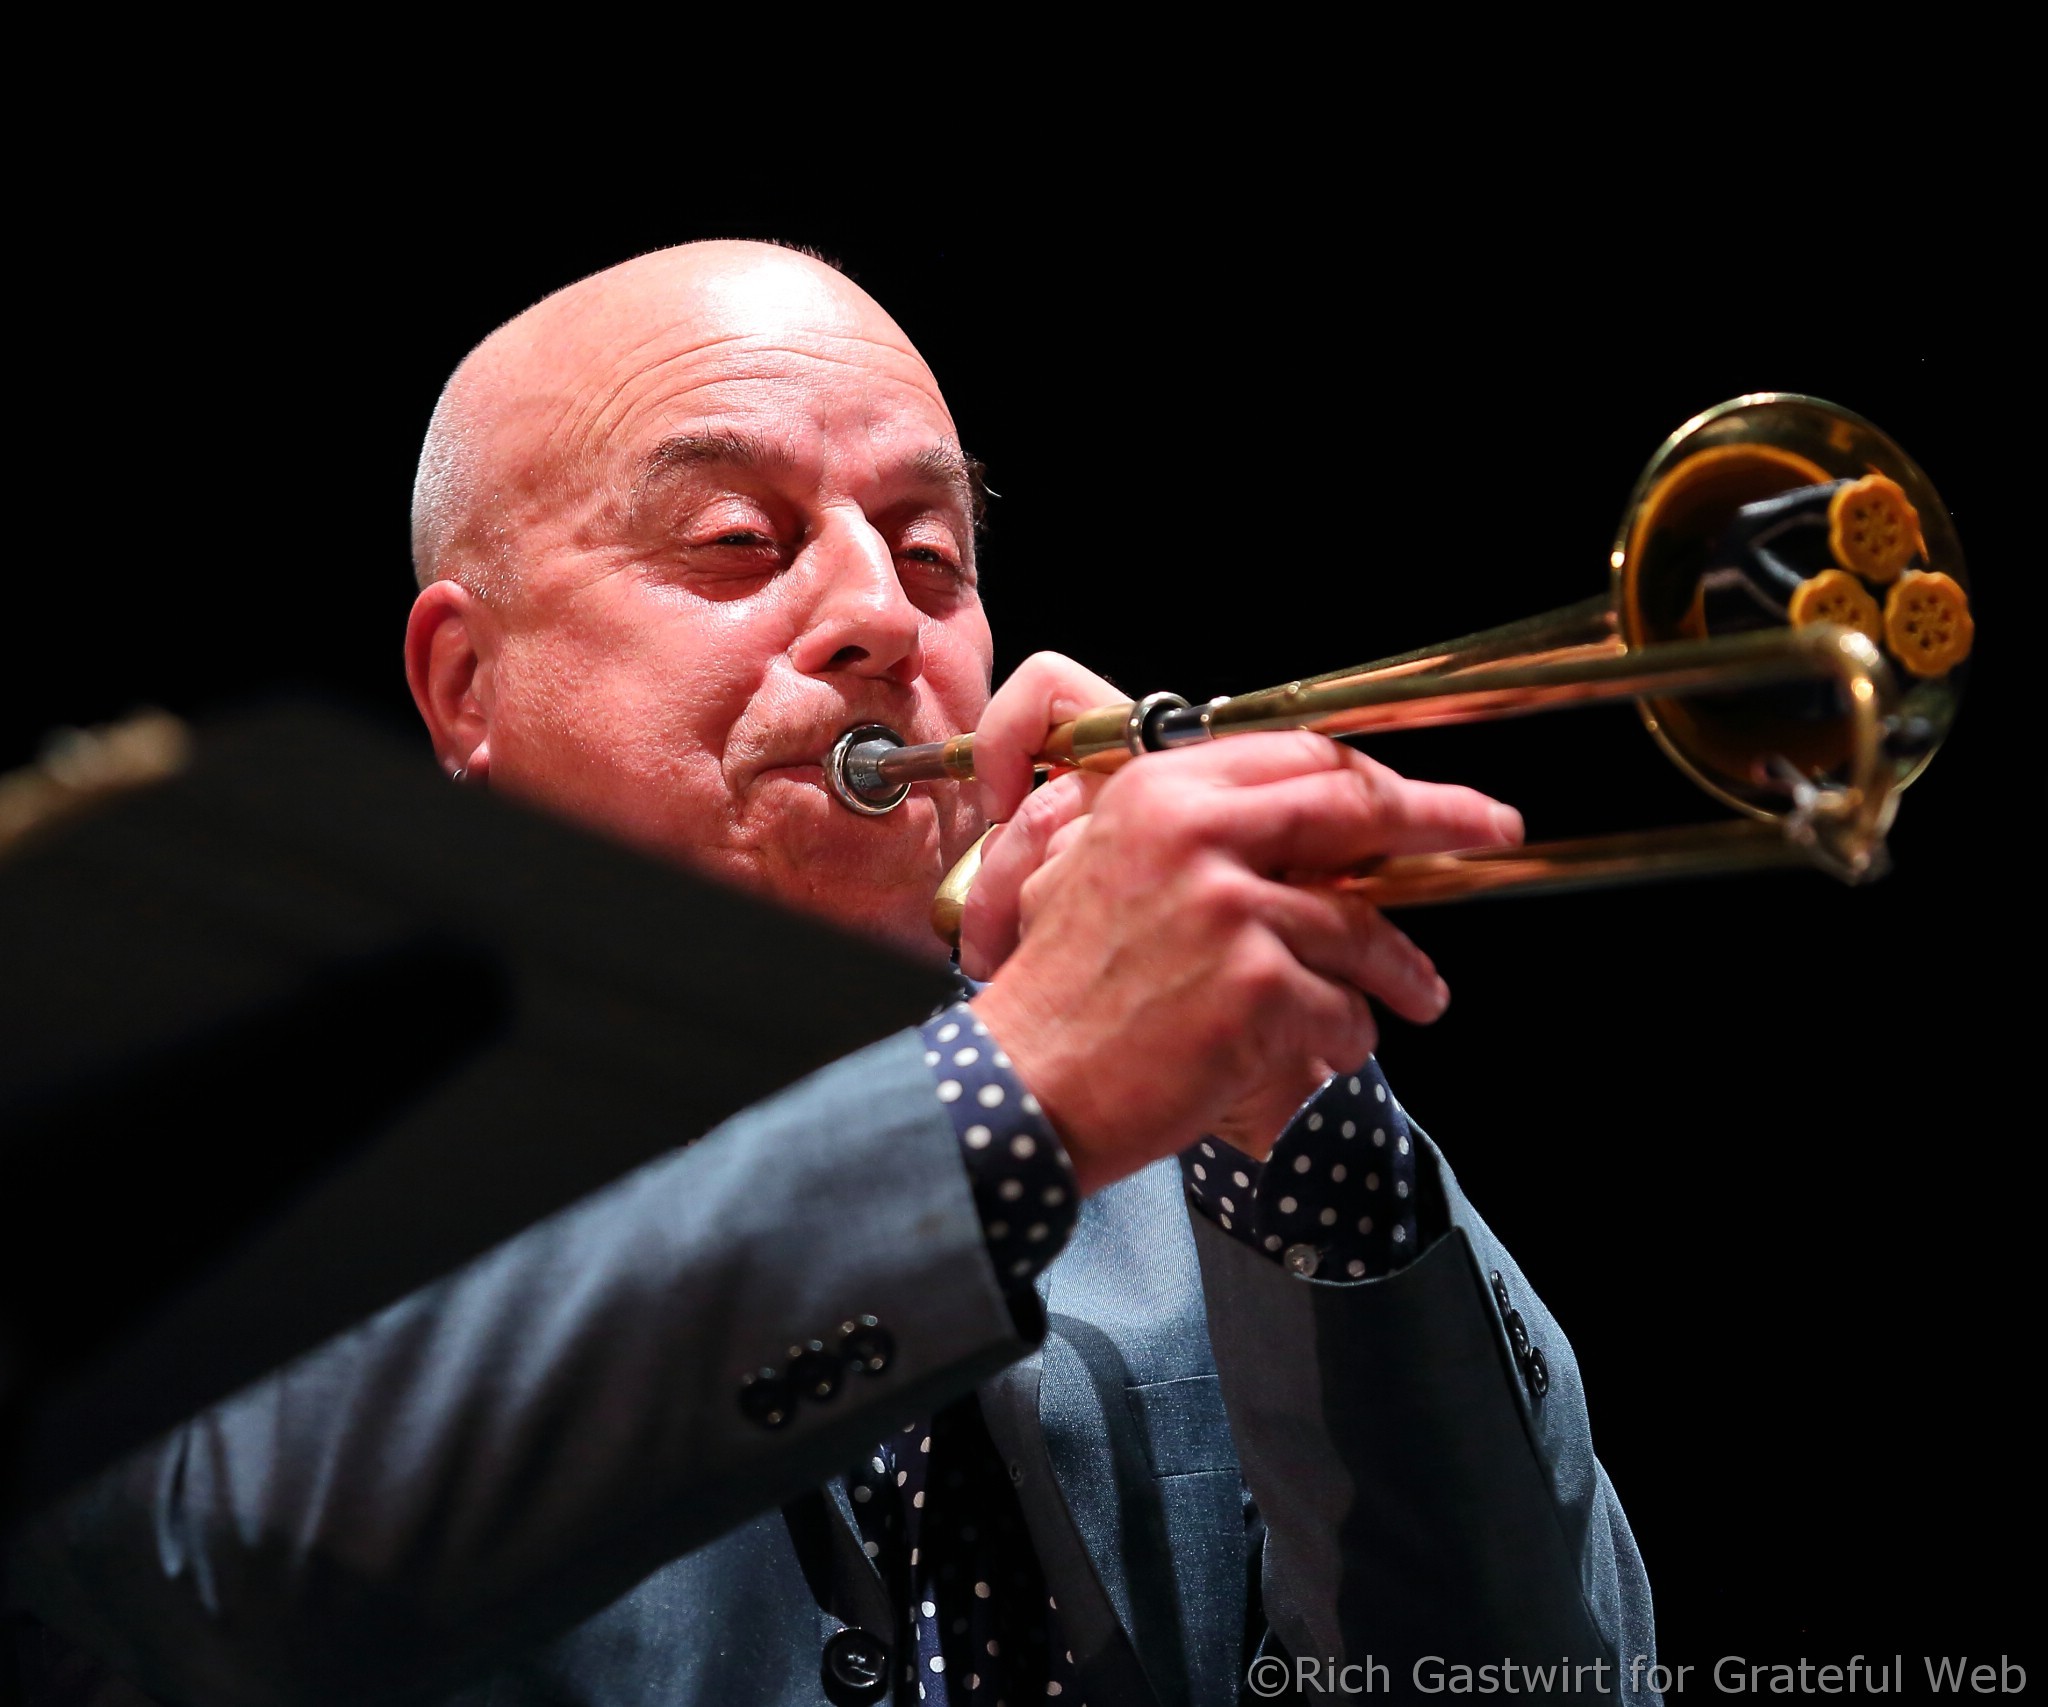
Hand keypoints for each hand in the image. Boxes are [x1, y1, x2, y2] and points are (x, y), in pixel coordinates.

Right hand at [960, 660, 1519, 1195]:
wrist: (1022, 1086)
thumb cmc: (1062, 994)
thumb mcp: (1102, 872)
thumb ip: (1198, 836)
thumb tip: (1316, 838)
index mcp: (1159, 793)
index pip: (1298, 755)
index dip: (1374, 775)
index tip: (1421, 796)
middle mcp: (1196, 833)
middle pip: (1355, 807)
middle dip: (1443, 817)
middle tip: (1495, 829)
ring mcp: (1230, 909)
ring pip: (1360, 927)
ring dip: (1401, 969)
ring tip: (1419, 997)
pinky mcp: (1256, 988)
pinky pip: (1342, 1009)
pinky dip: (1346, 1037)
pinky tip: (1324, 1054)